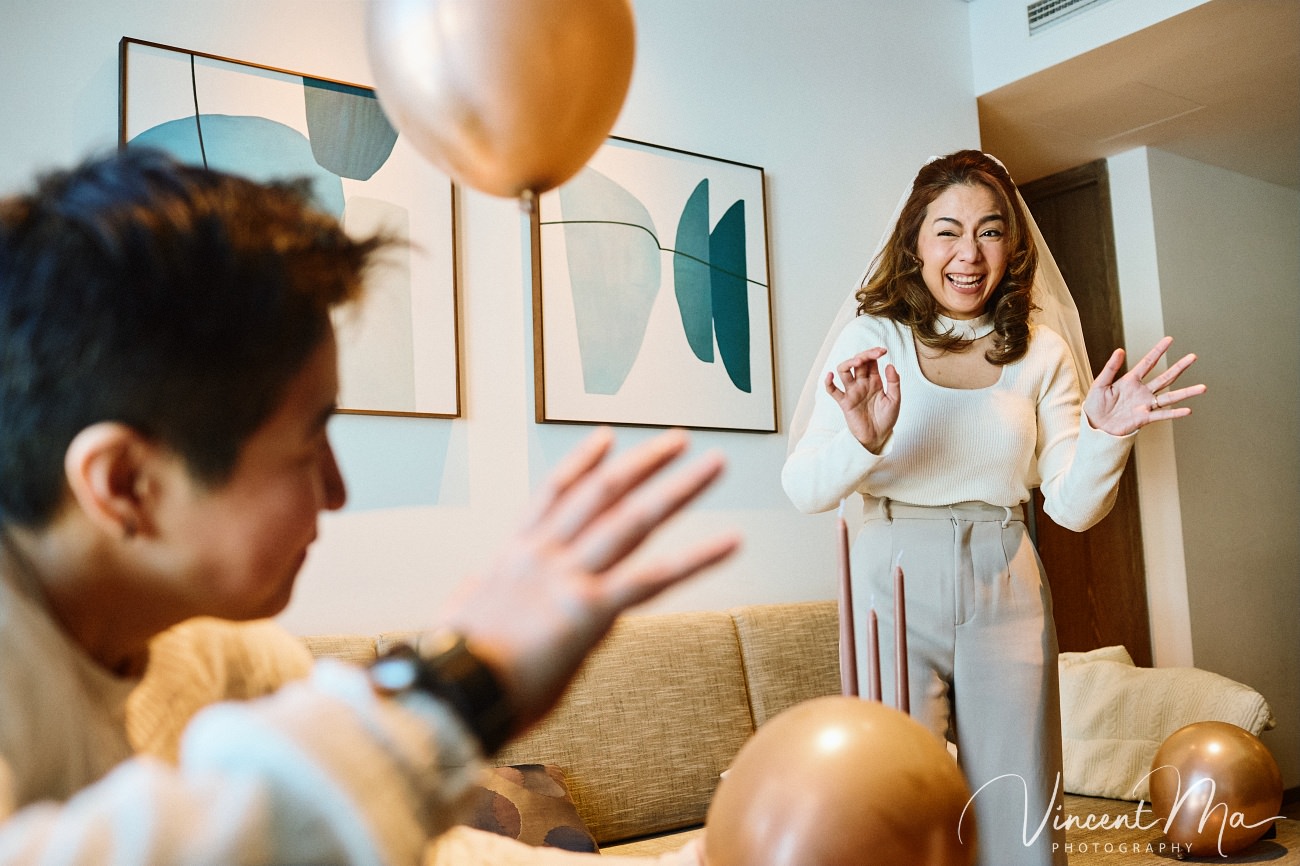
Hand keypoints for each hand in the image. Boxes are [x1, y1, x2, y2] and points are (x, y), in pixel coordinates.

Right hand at [436, 429, 738, 734]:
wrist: (446, 691)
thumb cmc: (452, 670)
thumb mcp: (462, 620)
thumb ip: (475, 599)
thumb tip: (470, 592)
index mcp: (513, 558)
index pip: (553, 497)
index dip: (582, 465)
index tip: (606, 440)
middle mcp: (542, 556)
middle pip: (602, 493)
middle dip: (645, 464)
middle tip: (679, 440)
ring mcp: (566, 578)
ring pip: (632, 519)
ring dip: (678, 487)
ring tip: (715, 464)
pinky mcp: (587, 610)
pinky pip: (652, 577)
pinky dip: (697, 557)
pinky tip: (731, 541)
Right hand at [825, 347, 900, 452]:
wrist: (878, 437)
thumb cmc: (886, 419)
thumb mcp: (895, 400)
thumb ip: (893, 382)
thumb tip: (889, 365)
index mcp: (874, 381)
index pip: (871, 361)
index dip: (874, 353)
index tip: (882, 351)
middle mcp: (862, 383)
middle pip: (858, 362)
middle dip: (864, 355)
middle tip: (873, 354)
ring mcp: (852, 391)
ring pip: (844, 371)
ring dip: (848, 363)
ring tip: (857, 361)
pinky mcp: (844, 402)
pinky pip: (833, 391)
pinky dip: (828, 383)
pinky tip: (830, 376)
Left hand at [1084, 336, 1205, 435]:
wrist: (1094, 427)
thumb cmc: (1095, 406)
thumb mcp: (1100, 384)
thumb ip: (1110, 368)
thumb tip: (1120, 350)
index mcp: (1130, 381)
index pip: (1148, 363)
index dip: (1158, 351)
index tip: (1169, 339)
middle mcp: (1141, 392)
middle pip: (1165, 378)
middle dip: (1179, 367)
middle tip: (1193, 357)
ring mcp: (1145, 405)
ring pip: (1169, 397)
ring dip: (1186, 392)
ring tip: (1203, 387)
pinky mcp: (1144, 418)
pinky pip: (1161, 415)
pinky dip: (1174, 413)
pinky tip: (1188, 410)